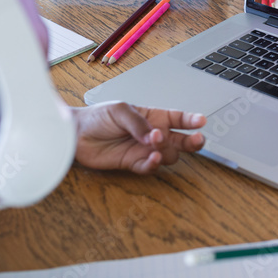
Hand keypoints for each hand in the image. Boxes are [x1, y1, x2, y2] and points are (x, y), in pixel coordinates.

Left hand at [72, 102, 205, 172]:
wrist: (76, 135)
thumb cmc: (98, 117)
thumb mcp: (120, 110)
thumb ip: (139, 123)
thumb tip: (154, 136)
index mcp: (153, 117)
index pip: (178, 119)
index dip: (191, 120)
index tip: (201, 121)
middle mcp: (153, 135)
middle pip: (181, 141)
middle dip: (193, 141)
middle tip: (197, 141)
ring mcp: (144, 150)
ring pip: (168, 155)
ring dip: (166, 150)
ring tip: (155, 143)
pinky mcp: (133, 164)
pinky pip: (150, 167)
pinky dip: (153, 164)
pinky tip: (152, 157)